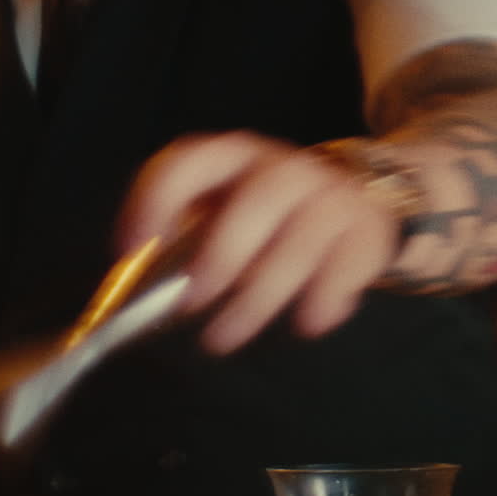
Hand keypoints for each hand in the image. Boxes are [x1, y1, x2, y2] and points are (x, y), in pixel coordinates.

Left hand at [117, 132, 399, 354]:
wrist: (358, 201)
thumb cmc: (268, 220)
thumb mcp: (222, 215)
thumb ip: (182, 247)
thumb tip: (130, 307)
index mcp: (232, 158)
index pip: (191, 162)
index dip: (156, 200)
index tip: (130, 247)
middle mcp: (283, 167)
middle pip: (258, 199)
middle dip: (221, 253)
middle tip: (191, 303)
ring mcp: (331, 194)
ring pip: (302, 238)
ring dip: (260, 294)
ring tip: (225, 337)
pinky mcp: (366, 227)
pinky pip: (348, 261)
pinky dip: (327, 295)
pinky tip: (308, 324)